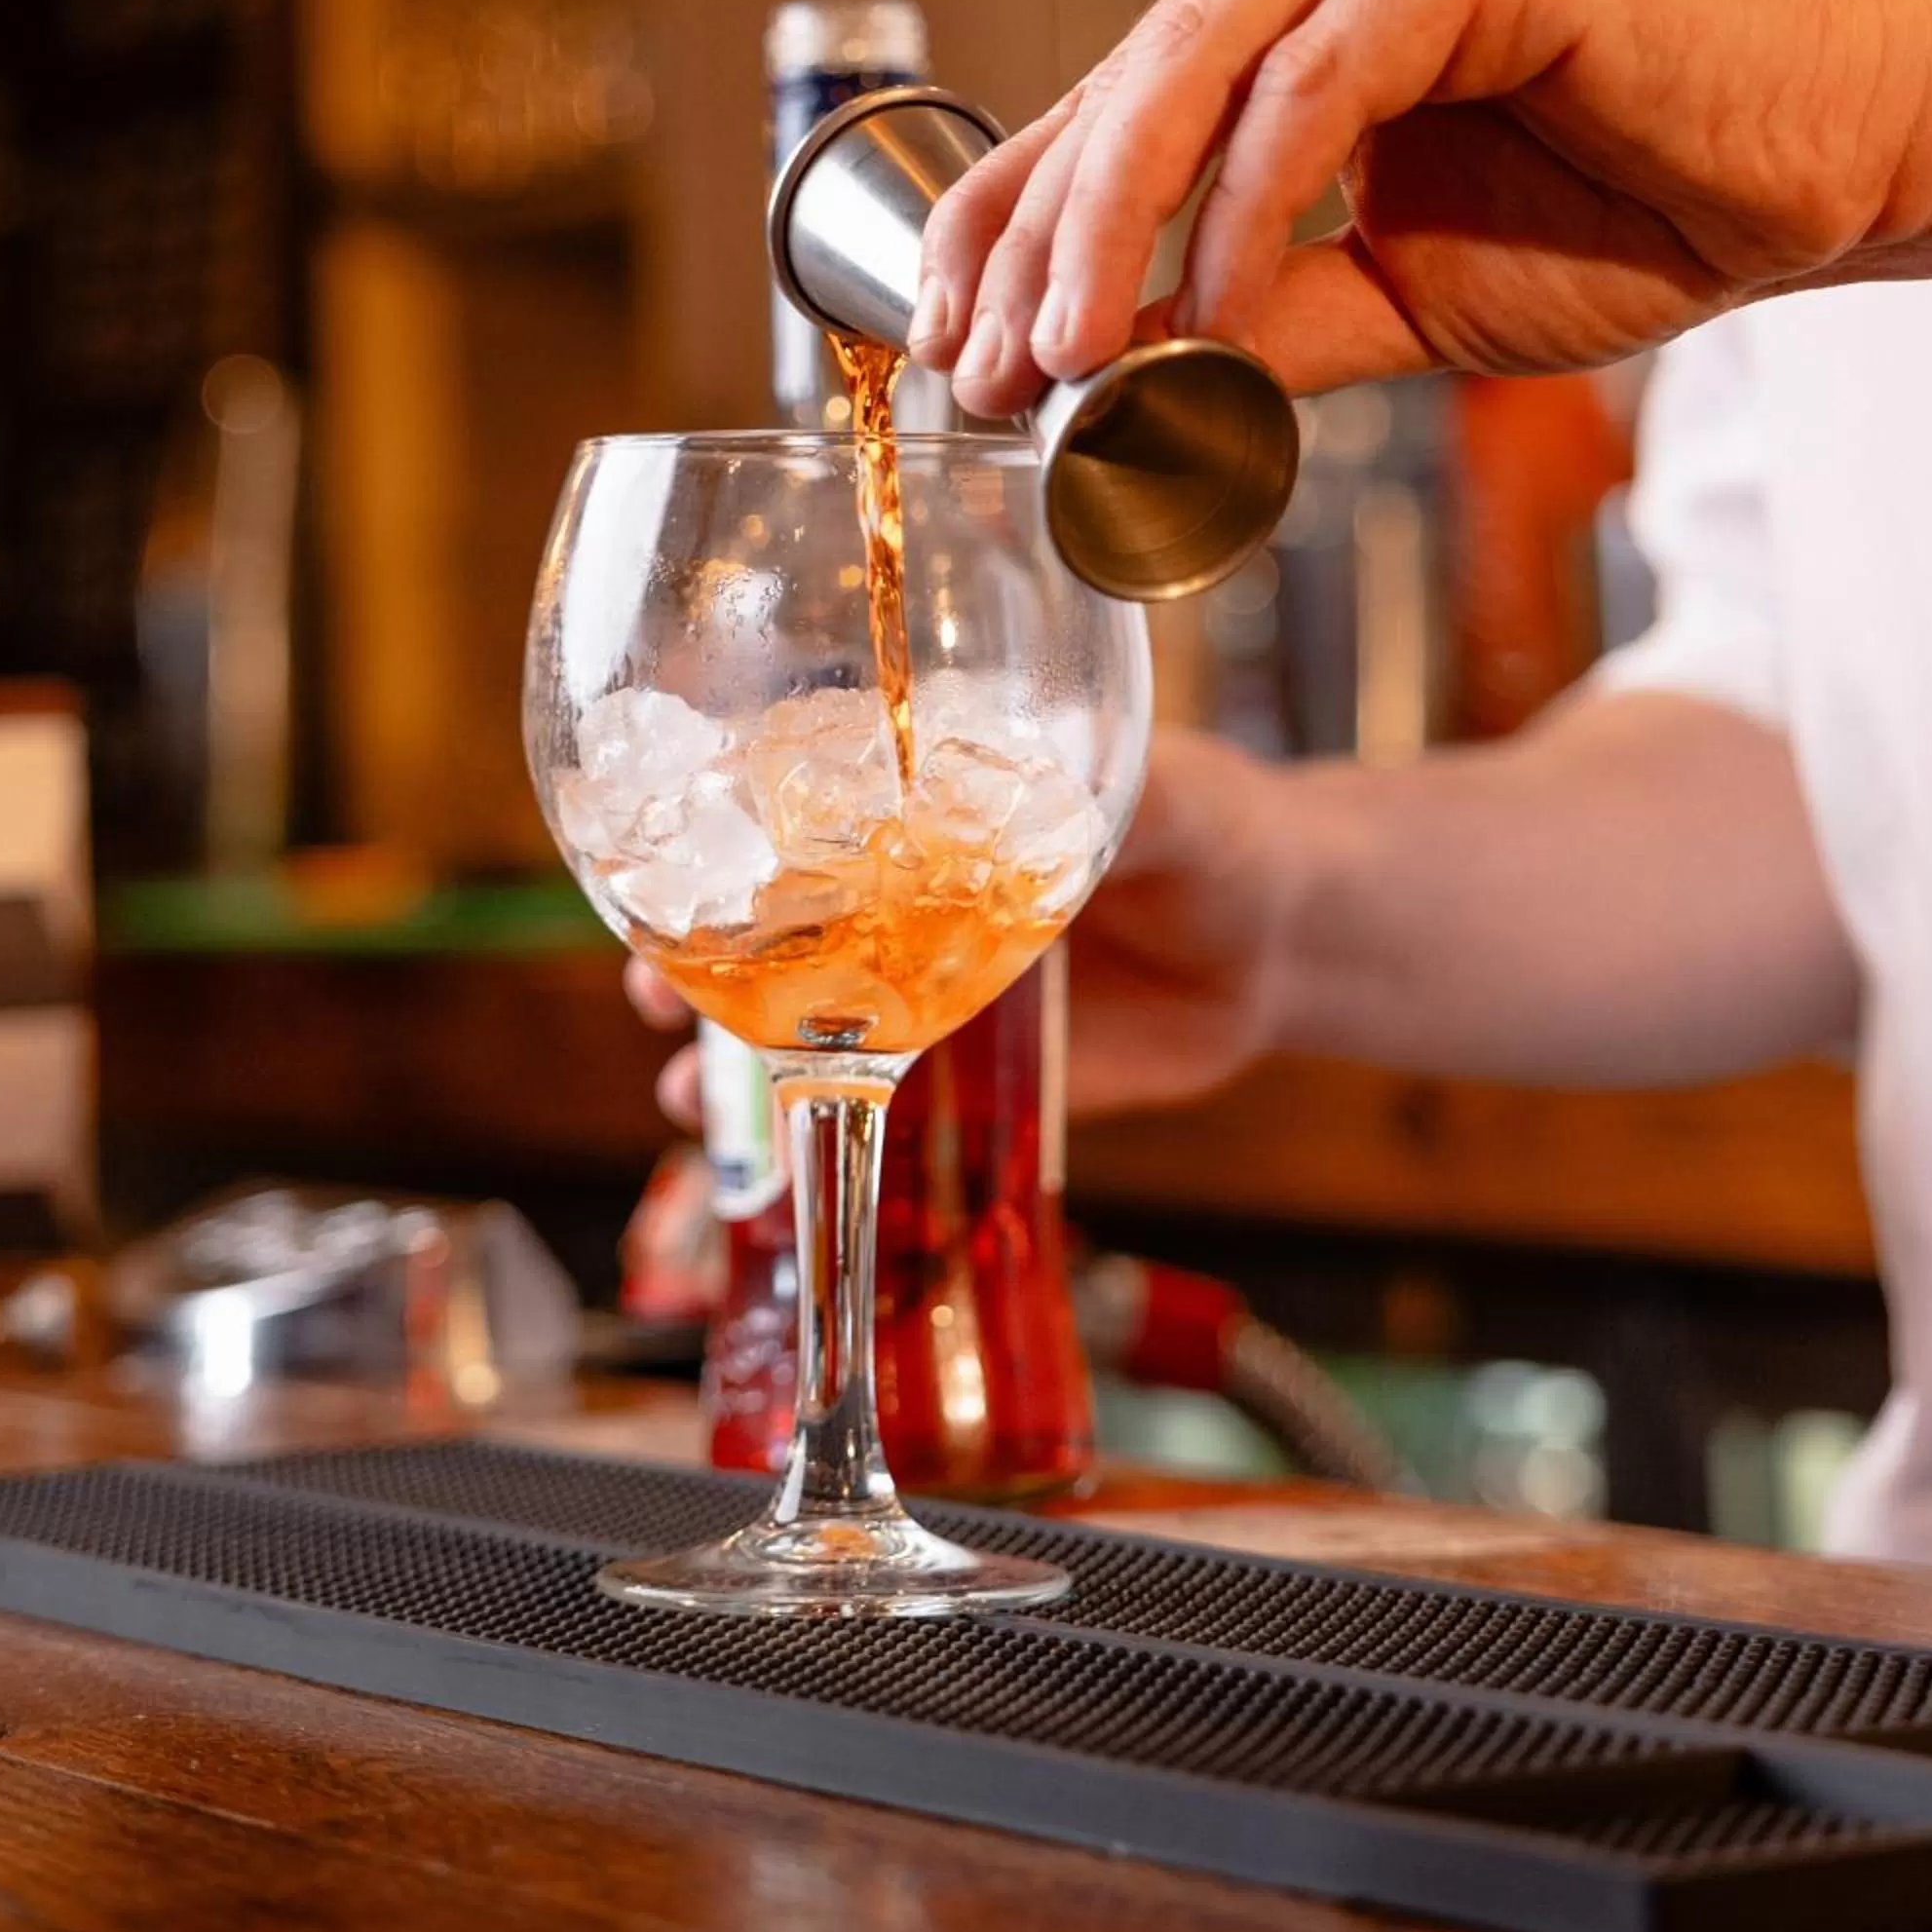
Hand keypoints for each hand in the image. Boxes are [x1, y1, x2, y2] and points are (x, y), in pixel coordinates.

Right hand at [624, 726, 1283, 1124]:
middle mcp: (893, 883)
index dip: (713, 829)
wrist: (1278, 942)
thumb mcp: (1159, 798)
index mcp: (922, 792)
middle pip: (752, 915)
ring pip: (783, 1018)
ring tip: (687, 1092)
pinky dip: (801, 1132)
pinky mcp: (950, 1069)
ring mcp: (912, 980)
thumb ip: (1094, 793)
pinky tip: (763, 1162)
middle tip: (652, 986)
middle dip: (686, 951)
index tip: (665, 858)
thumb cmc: (1214, 829)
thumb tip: (1043, 768)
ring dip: (718, 1055)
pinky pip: (858, 1103)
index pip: (784, 800)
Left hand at [911, 0, 1931, 406]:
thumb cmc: (1630, 210)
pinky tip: (1212, 312)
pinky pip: (1314, 83)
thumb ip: (1260, 325)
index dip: (1009, 231)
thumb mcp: (1397, 296)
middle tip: (990, 375)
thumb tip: (1122, 392)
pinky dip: (1249, 208)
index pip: (1102, 112)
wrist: (1826, 170)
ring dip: (1111, 229)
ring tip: (1067, 360)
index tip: (953, 351)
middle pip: (1120, 88)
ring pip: (1191, 72)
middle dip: (1034, 246)